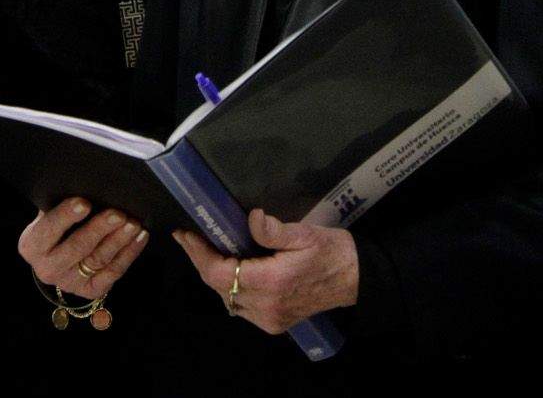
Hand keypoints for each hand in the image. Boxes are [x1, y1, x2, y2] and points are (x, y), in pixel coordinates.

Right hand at [17, 197, 148, 300]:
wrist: (58, 260)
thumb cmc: (58, 227)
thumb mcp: (51, 214)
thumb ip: (61, 202)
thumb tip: (87, 182)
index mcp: (32, 246)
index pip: (48, 230)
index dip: (65, 216)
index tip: (84, 203)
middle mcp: (47, 268)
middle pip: (76, 248)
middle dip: (99, 229)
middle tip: (118, 214)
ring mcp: (69, 282)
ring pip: (98, 260)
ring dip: (119, 241)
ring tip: (134, 223)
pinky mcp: (90, 290)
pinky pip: (113, 272)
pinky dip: (129, 254)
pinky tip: (140, 237)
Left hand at [174, 209, 357, 335]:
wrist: (356, 279)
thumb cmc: (332, 252)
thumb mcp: (306, 233)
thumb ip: (275, 230)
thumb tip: (252, 218)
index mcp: (271, 283)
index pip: (219, 274)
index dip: (199, 254)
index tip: (186, 234)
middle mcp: (265, 306)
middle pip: (218, 287)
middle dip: (202, 261)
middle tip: (190, 238)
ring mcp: (269, 319)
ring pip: (226, 299)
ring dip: (214, 275)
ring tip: (207, 250)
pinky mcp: (274, 323)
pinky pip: (240, 306)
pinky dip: (230, 288)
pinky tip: (231, 270)